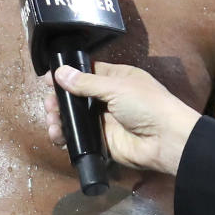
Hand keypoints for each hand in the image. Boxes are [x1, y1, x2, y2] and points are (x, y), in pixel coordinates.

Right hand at [44, 62, 199, 174]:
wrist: (166, 140)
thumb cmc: (146, 105)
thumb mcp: (117, 87)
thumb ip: (86, 82)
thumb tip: (59, 72)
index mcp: (117, 79)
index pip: (87, 72)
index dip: (68, 75)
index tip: (48, 79)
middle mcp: (109, 98)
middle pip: (76, 97)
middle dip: (60, 100)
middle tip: (49, 105)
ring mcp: (104, 121)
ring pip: (75, 118)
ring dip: (60, 119)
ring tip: (52, 120)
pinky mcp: (101, 141)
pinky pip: (79, 137)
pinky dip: (66, 137)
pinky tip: (57, 136)